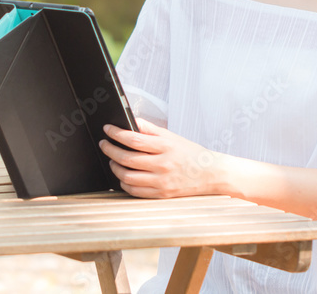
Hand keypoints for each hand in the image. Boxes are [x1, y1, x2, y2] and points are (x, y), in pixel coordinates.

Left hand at [99, 118, 225, 197]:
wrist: (211, 174)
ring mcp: (162, 182)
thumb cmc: (191, 154)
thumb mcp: (172, 137)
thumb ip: (150, 129)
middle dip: (110, 150)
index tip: (108, 129)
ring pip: (128, 177)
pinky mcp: (161, 194)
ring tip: (112, 160)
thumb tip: (131, 121)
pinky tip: (123, 176)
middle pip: (127, 159)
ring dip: (115, 168)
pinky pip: (135, 191)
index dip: (117, 134)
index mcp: (166, 147)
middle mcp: (163, 165)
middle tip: (104, 144)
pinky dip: (124, 183)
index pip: (134, 140)